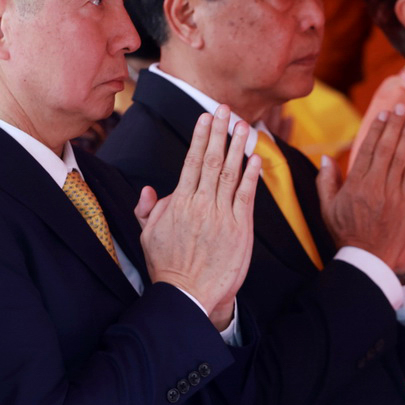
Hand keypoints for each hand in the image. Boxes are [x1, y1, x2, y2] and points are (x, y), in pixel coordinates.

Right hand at [137, 105, 261, 329]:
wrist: (189, 295)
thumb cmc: (168, 266)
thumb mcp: (148, 236)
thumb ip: (148, 209)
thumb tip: (149, 189)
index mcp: (179, 202)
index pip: (192, 161)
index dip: (201, 136)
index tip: (206, 117)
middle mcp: (201, 204)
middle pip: (212, 160)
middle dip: (219, 132)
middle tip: (226, 110)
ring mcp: (222, 215)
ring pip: (231, 173)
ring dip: (238, 147)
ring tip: (244, 126)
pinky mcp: (240, 228)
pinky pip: (247, 195)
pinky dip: (251, 175)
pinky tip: (256, 158)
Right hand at [319, 105, 404, 275]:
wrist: (370, 262)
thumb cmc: (346, 235)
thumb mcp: (327, 210)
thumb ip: (326, 182)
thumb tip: (326, 158)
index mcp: (354, 185)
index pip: (366, 150)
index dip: (376, 129)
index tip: (383, 114)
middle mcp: (374, 187)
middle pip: (386, 149)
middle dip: (394, 126)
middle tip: (401, 107)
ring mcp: (393, 195)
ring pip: (401, 159)